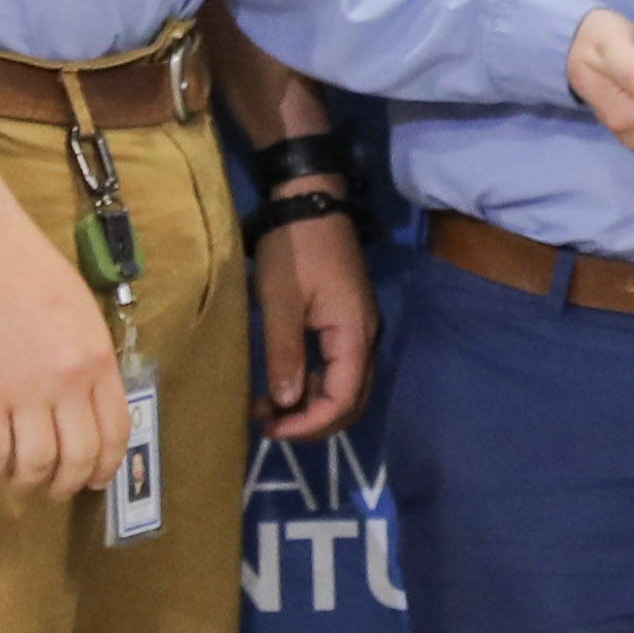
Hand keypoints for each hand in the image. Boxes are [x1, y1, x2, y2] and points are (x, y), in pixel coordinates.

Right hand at [0, 198, 130, 500]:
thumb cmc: (26, 265)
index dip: (108, 465)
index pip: (117, 430)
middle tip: (55, 488)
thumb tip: (87, 398)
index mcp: (98, 358)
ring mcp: (24, 389)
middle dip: (70, 483)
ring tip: (20, 482)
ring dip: (30, 483)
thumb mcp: (79, 309)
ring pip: (37, 464)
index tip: (96, 479)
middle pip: (81, 457)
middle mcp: (68, 381)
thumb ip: (88, 355)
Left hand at [252, 206, 372, 439]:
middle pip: (351, 400)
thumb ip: (285, 354)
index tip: (273, 430)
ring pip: (344, 386)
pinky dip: (312, 383)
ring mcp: (358, 329)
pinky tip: (283, 382)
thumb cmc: (293, 249)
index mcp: (353, 335)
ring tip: (269, 409)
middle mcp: (364, 338)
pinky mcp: (346, 321)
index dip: (310, 423)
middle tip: (270, 426)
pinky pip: (336, 367)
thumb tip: (286, 403)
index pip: (343, 399)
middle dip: (313, 421)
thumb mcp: (280, 302)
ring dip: (311, 404)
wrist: (309, 202)